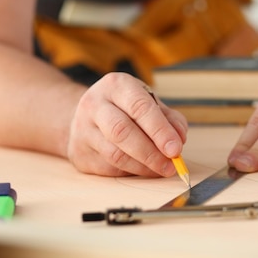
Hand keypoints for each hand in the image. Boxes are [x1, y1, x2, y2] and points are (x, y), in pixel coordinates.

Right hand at [67, 72, 187, 176]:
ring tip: (160, 169)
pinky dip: (130, 172)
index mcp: (116, 85)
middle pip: (122, 131)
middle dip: (150, 152)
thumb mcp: (148, 102)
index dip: (160, 130)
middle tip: (171, 165)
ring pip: (114, 154)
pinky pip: (108, 168)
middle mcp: (94, 104)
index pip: (139, 107)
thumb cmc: (124, 108)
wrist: (86, 115)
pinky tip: (141, 169)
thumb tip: (179, 139)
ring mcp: (82, 129)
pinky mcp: (79, 152)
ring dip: (143, 166)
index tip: (175, 149)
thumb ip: (168, 118)